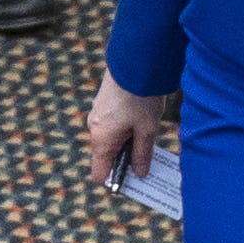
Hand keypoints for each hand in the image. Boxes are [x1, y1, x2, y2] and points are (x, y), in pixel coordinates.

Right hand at [85, 71, 166, 186]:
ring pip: (111, 138)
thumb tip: (139, 174)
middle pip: (106, 155)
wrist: (134, 61)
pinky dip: (125, 127)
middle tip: (148, 158)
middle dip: (125, 160)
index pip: (99, 173)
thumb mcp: (147, 130)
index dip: (114, 180)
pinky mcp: (104, 102)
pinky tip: (143, 119)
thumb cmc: (140, 97)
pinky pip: (112, 123)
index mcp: (101, 140)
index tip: (133, 181)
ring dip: (127, 141)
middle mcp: (95, 128)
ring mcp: (98, 113)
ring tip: (149, 135)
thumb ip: (142, 154)